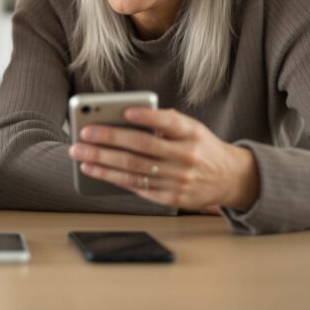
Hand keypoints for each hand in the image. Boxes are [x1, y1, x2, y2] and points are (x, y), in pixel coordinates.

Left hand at [68, 107, 259, 210]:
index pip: (169, 122)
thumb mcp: (193, 129)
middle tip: (84, 133)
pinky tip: (93, 170)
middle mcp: (186, 157)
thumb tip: (126, 117)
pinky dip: (112, 178)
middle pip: (142, 147)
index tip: (125, 111)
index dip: (147, 117)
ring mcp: (178, 180)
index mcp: (192, 134)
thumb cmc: (201, 147)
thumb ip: (167, 122)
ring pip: (134, 170)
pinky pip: (136, 187)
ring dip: (102, 161)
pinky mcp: (170, 198)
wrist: (230, 178)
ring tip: (80, 153)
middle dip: (109, 139)